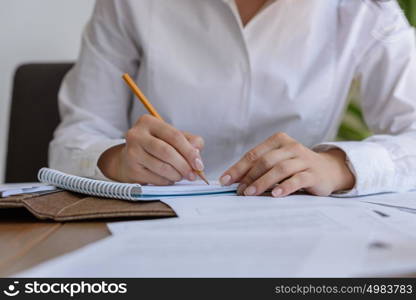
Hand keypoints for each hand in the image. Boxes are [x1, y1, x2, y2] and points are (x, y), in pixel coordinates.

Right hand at [98, 114, 204, 184]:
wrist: (128, 159)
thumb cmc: (155, 146)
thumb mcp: (171, 137)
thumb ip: (189, 140)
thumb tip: (197, 153)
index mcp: (148, 122)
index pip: (174, 136)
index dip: (190, 151)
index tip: (199, 164)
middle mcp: (137, 135)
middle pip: (167, 152)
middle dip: (184, 166)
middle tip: (193, 175)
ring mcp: (132, 152)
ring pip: (161, 167)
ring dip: (176, 175)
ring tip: (181, 176)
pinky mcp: (131, 169)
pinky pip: (155, 178)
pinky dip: (167, 181)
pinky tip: (169, 178)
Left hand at [219, 132, 354, 196]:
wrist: (328, 170)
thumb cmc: (295, 167)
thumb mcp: (277, 162)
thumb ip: (259, 168)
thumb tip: (233, 181)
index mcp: (278, 141)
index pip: (253, 154)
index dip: (238, 168)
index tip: (224, 181)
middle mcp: (291, 147)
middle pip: (265, 161)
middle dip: (249, 177)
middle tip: (239, 191)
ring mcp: (303, 159)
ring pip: (279, 169)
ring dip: (263, 182)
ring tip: (251, 194)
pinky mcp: (314, 173)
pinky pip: (297, 179)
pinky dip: (285, 187)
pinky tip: (276, 195)